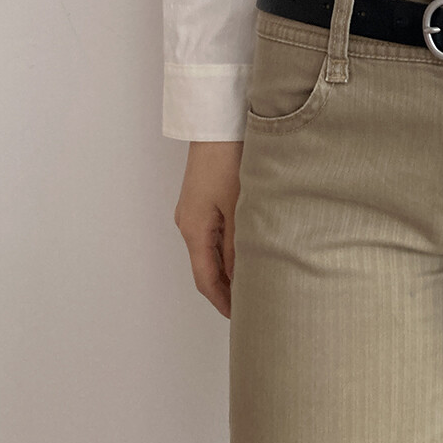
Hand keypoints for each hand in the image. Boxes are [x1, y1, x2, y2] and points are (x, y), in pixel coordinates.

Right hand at [174, 140, 244, 318]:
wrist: (217, 124)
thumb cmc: (228, 160)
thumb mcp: (239, 207)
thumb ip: (238, 246)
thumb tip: (240, 279)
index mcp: (194, 229)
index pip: (206, 280)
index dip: (222, 301)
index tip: (239, 317)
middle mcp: (188, 224)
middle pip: (205, 267)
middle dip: (226, 288)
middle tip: (251, 303)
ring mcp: (193, 211)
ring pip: (210, 250)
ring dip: (228, 267)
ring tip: (253, 279)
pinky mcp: (202, 199)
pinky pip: (212, 233)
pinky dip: (227, 248)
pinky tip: (246, 249)